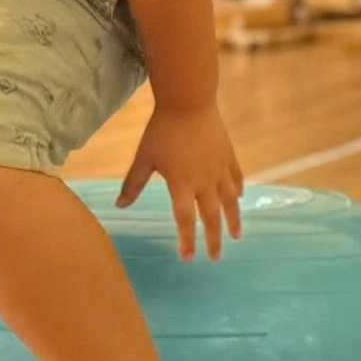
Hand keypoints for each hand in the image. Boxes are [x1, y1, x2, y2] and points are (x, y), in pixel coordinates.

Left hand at [118, 105, 245, 260]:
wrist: (189, 101)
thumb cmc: (163, 130)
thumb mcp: (144, 157)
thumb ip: (133, 183)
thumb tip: (119, 205)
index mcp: (182, 184)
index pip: (186, 220)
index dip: (187, 241)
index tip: (188, 259)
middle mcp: (204, 181)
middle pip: (212, 216)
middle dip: (214, 239)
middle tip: (215, 258)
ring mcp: (219, 169)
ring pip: (230, 201)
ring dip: (233, 220)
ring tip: (236, 236)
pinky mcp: (228, 155)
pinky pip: (236, 177)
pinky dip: (238, 190)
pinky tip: (240, 198)